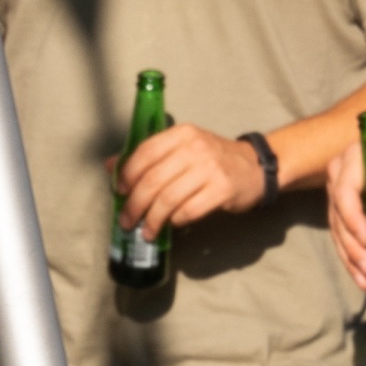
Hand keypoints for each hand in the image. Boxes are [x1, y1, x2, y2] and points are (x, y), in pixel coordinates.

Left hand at [116, 117, 289, 236]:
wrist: (255, 167)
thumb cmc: (212, 159)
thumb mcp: (183, 148)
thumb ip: (149, 156)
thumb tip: (110, 167)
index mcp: (183, 134)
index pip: (146, 152)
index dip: (127, 174)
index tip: (118, 191)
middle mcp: (196, 148)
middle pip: (154, 180)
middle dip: (135, 204)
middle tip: (127, 221)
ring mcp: (211, 169)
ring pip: (168, 199)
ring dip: (152, 219)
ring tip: (146, 231)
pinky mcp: (222, 190)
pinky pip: (188, 211)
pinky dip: (175, 221)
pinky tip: (171, 225)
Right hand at [325, 125, 365, 289]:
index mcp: (355, 160)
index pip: (346, 193)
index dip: (353, 219)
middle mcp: (338, 174)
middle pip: (338, 216)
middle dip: (352, 246)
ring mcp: (337, 189)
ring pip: (337, 228)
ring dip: (349, 256)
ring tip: (365, 281)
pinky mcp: (342, 204)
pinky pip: (342, 230)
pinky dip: (351, 253)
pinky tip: (362, 275)